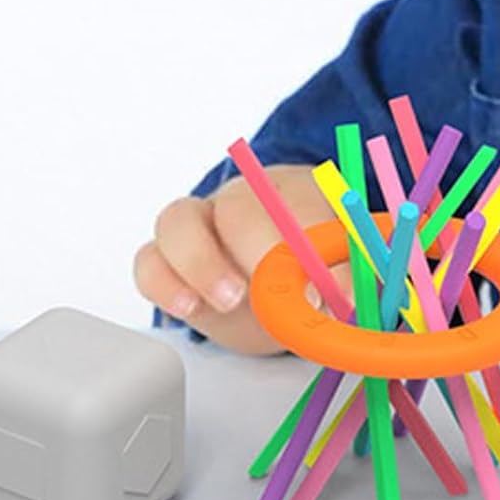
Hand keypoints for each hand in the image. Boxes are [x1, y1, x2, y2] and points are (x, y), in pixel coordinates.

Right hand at [132, 162, 350, 354]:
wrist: (287, 288)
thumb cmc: (318, 270)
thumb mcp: (345, 275)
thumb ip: (350, 279)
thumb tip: (347, 298)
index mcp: (296, 190)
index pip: (301, 202)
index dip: (309, 240)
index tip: (322, 287)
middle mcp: (243, 198)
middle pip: (238, 206)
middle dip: (256, 250)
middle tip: (275, 296)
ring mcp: (200, 224)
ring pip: (178, 220)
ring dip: (202, 262)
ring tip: (230, 301)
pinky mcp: (168, 260)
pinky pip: (149, 260)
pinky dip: (163, 283)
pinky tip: (189, 309)